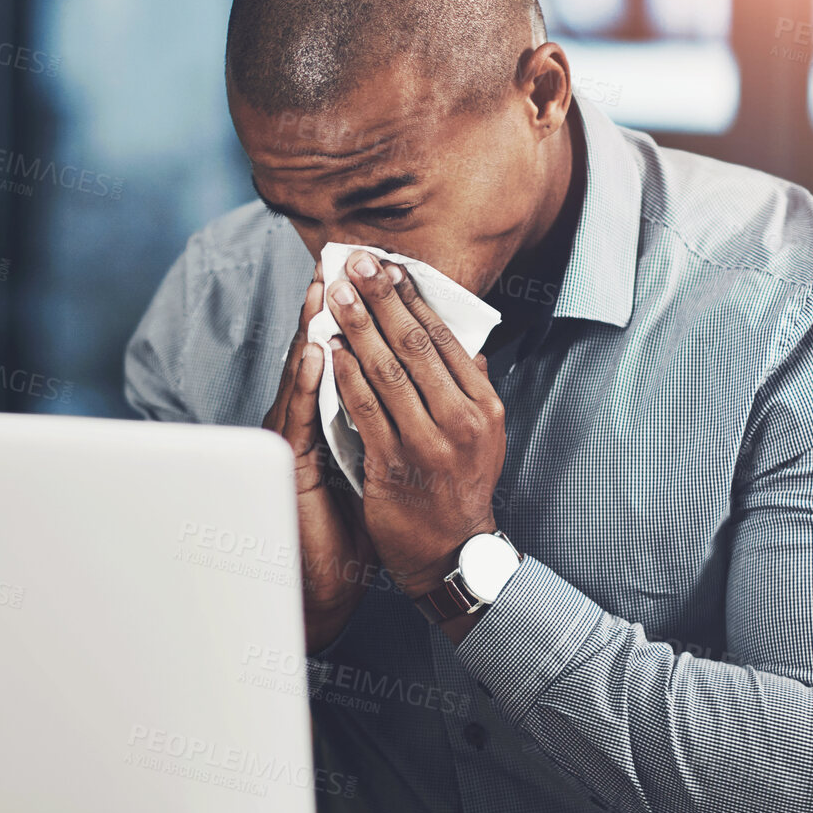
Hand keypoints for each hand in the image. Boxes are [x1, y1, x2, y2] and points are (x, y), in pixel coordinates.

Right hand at [262, 260, 379, 652]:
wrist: (336, 576)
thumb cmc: (367, 518)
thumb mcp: (387, 456)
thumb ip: (397, 413)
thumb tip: (441, 372)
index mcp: (332, 414)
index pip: (344, 352)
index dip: (359, 314)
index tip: (374, 272)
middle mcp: (308, 420)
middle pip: (318, 350)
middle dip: (335, 306)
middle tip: (343, 260)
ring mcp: (295, 439)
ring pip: (302, 376)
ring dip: (315, 330)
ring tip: (325, 290)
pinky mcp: (290, 465)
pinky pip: (300, 417)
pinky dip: (308, 382)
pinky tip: (318, 353)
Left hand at [324, 250, 507, 597]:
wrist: (450, 552)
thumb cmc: (459, 486)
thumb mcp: (482, 435)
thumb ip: (471, 387)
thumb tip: (465, 342)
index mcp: (484, 406)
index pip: (444, 338)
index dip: (413, 298)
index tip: (390, 265)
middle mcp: (461, 420)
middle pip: (415, 344)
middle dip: (381, 298)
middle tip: (355, 261)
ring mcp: (428, 443)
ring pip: (387, 370)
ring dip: (357, 327)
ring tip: (335, 293)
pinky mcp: (395, 464)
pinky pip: (366, 409)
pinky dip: (346, 375)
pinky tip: (329, 349)